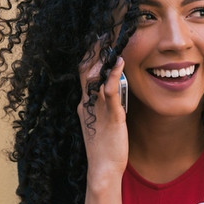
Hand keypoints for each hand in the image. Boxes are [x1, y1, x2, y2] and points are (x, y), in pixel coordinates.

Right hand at [78, 52, 128, 183]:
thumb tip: (112, 95)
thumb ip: (104, 107)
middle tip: (101, 34)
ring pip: (96, 78)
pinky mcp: (110, 116)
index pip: (84, 76)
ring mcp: (98, 109)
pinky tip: (119, 63)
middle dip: (93, 52)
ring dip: (102, 59)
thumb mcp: (102, 123)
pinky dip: (113, 76)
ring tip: (109, 42)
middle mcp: (88, 104)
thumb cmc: (105, 148)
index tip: (96, 42)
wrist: (103, 169)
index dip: (89, 58)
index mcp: (85, 105)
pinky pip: (110, 92)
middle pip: (87, 71)